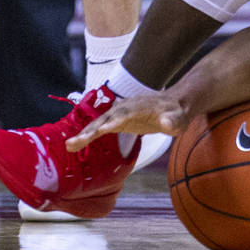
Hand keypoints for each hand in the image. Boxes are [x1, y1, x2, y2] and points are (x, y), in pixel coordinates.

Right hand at [66, 91, 191, 150]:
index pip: (123, 115)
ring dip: (85, 133)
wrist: (175, 104)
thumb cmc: (178, 113)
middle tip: (73, 143)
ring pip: (100, 123)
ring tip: (70, 146)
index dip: (111, 123)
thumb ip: (173, 121)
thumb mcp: (180, 118)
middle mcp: (127, 107)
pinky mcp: (119, 120)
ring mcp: (121, 113)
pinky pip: (101, 127)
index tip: (99, 132)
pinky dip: (88, 135)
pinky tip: (76, 144)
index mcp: (140, 107)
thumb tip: (166, 123)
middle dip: (90, 130)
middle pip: (106, 119)